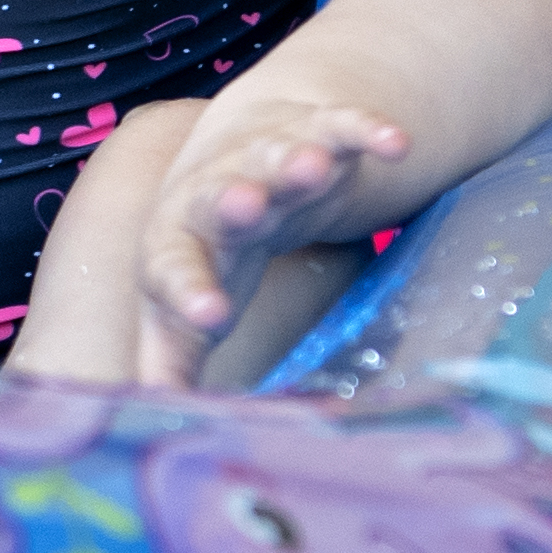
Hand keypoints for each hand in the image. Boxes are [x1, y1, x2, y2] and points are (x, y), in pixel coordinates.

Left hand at [137, 100, 410, 387]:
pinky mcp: (314, 131)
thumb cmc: (211, 253)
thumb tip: (155, 424)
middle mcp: (218, 195)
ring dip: (294, 160)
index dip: (189, 291)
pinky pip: (339, 127)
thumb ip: (171, 362)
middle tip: (248, 204)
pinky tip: (396, 142)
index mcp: (179, 244)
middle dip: (235, 201)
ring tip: (314, 165)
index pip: (174, 267)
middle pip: (219, 196)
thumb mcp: (183, 309)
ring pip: (276, 156)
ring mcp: (266, 158)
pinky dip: (364, 131)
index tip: (210, 318)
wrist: (239, 158)